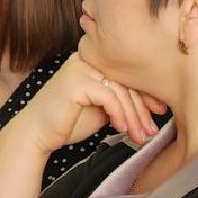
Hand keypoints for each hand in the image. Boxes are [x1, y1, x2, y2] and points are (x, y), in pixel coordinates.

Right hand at [11, 53, 164, 153]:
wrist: (37, 134)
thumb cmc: (68, 122)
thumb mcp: (101, 109)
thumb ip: (120, 101)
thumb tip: (152, 106)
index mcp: (93, 63)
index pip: (126, 76)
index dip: (146, 95)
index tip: (160, 112)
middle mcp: (87, 60)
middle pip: (125, 83)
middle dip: (142, 110)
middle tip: (151, 130)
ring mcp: (80, 68)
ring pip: (120, 91)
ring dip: (133, 117)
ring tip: (139, 136)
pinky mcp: (76, 81)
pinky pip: (108, 96)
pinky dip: (119, 114)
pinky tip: (122, 130)